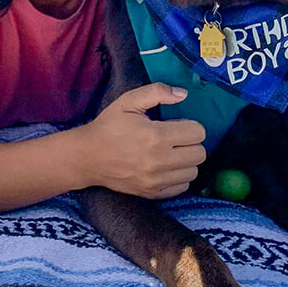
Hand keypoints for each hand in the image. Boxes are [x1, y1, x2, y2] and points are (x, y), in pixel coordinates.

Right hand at [79, 83, 205, 198]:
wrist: (87, 157)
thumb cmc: (109, 126)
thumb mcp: (128, 101)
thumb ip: (157, 92)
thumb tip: (184, 94)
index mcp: (156, 136)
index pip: (198, 132)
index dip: (190, 125)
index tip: (177, 124)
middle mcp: (159, 161)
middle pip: (200, 153)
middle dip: (191, 142)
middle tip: (176, 138)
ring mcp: (156, 181)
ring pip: (193, 172)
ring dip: (187, 160)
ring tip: (172, 152)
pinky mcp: (152, 194)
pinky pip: (182, 187)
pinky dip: (179, 176)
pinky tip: (166, 166)